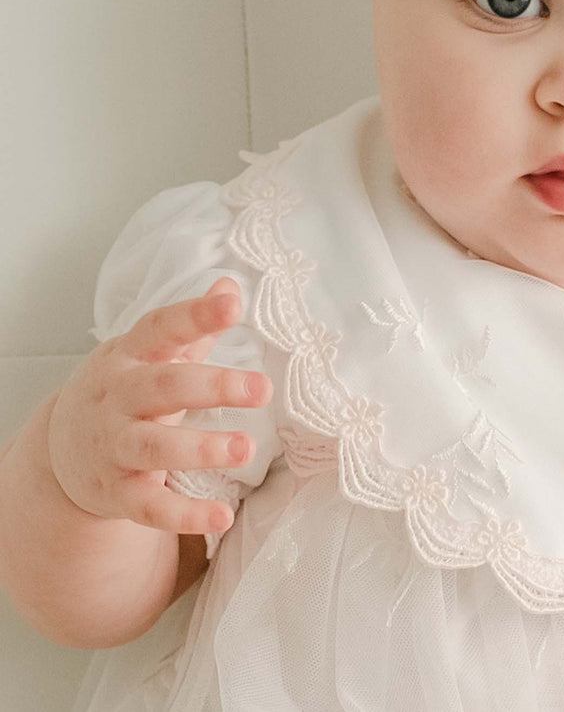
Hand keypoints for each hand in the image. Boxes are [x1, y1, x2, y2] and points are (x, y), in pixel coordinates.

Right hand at [47, 277, 271, 534]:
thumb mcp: (151, 353)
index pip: (161, 328)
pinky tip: (221, 517)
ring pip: (153, 447)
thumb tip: (231, 284)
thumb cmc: (128, 389)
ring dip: (200, 448)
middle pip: (163, 387)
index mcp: (130, 356)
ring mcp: (114, 446)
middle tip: (263, 388)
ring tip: (244, 448)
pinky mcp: (117, 492)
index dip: (195, 315)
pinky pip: (150, 506)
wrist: (63, 449)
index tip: (233, 303)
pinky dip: (184, 514)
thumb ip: (194, 325)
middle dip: (213, 387)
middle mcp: (118, 398)